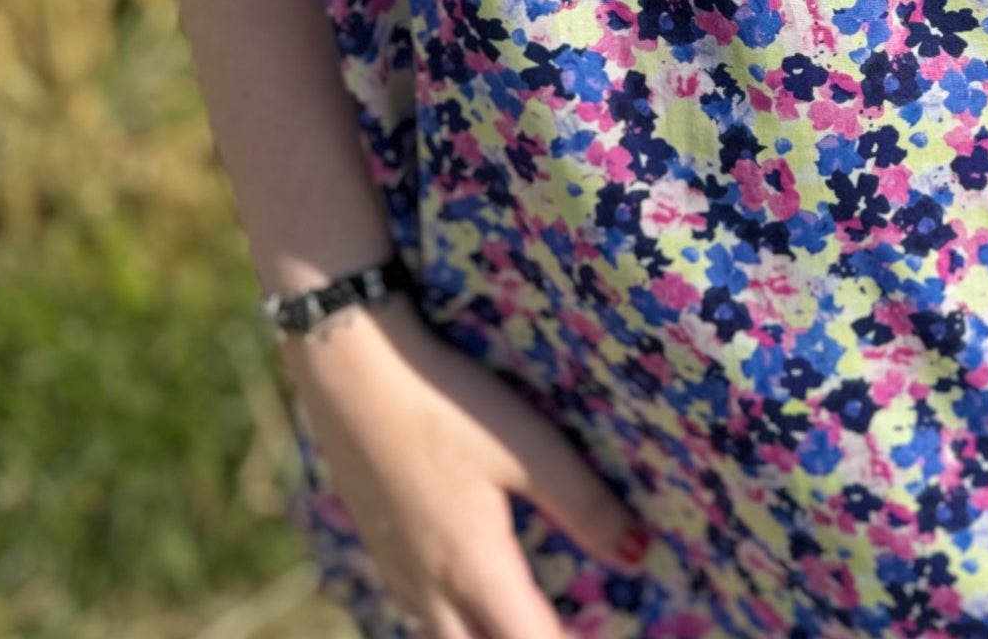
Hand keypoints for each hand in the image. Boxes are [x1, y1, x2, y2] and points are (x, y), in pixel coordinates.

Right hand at [280, 294, 649, 637]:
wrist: (349, 374)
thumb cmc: (447, 406)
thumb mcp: (526, 448)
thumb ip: (583, 503)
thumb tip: (638, 553)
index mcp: (473, 569)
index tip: (599, 633)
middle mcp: (429, 586)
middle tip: (557, 625)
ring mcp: (395, 568)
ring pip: (441, 635)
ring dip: (481, 635)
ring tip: (516, 616)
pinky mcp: (377, 542)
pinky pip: (417, 608)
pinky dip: (450, 617)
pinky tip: (462, 586)